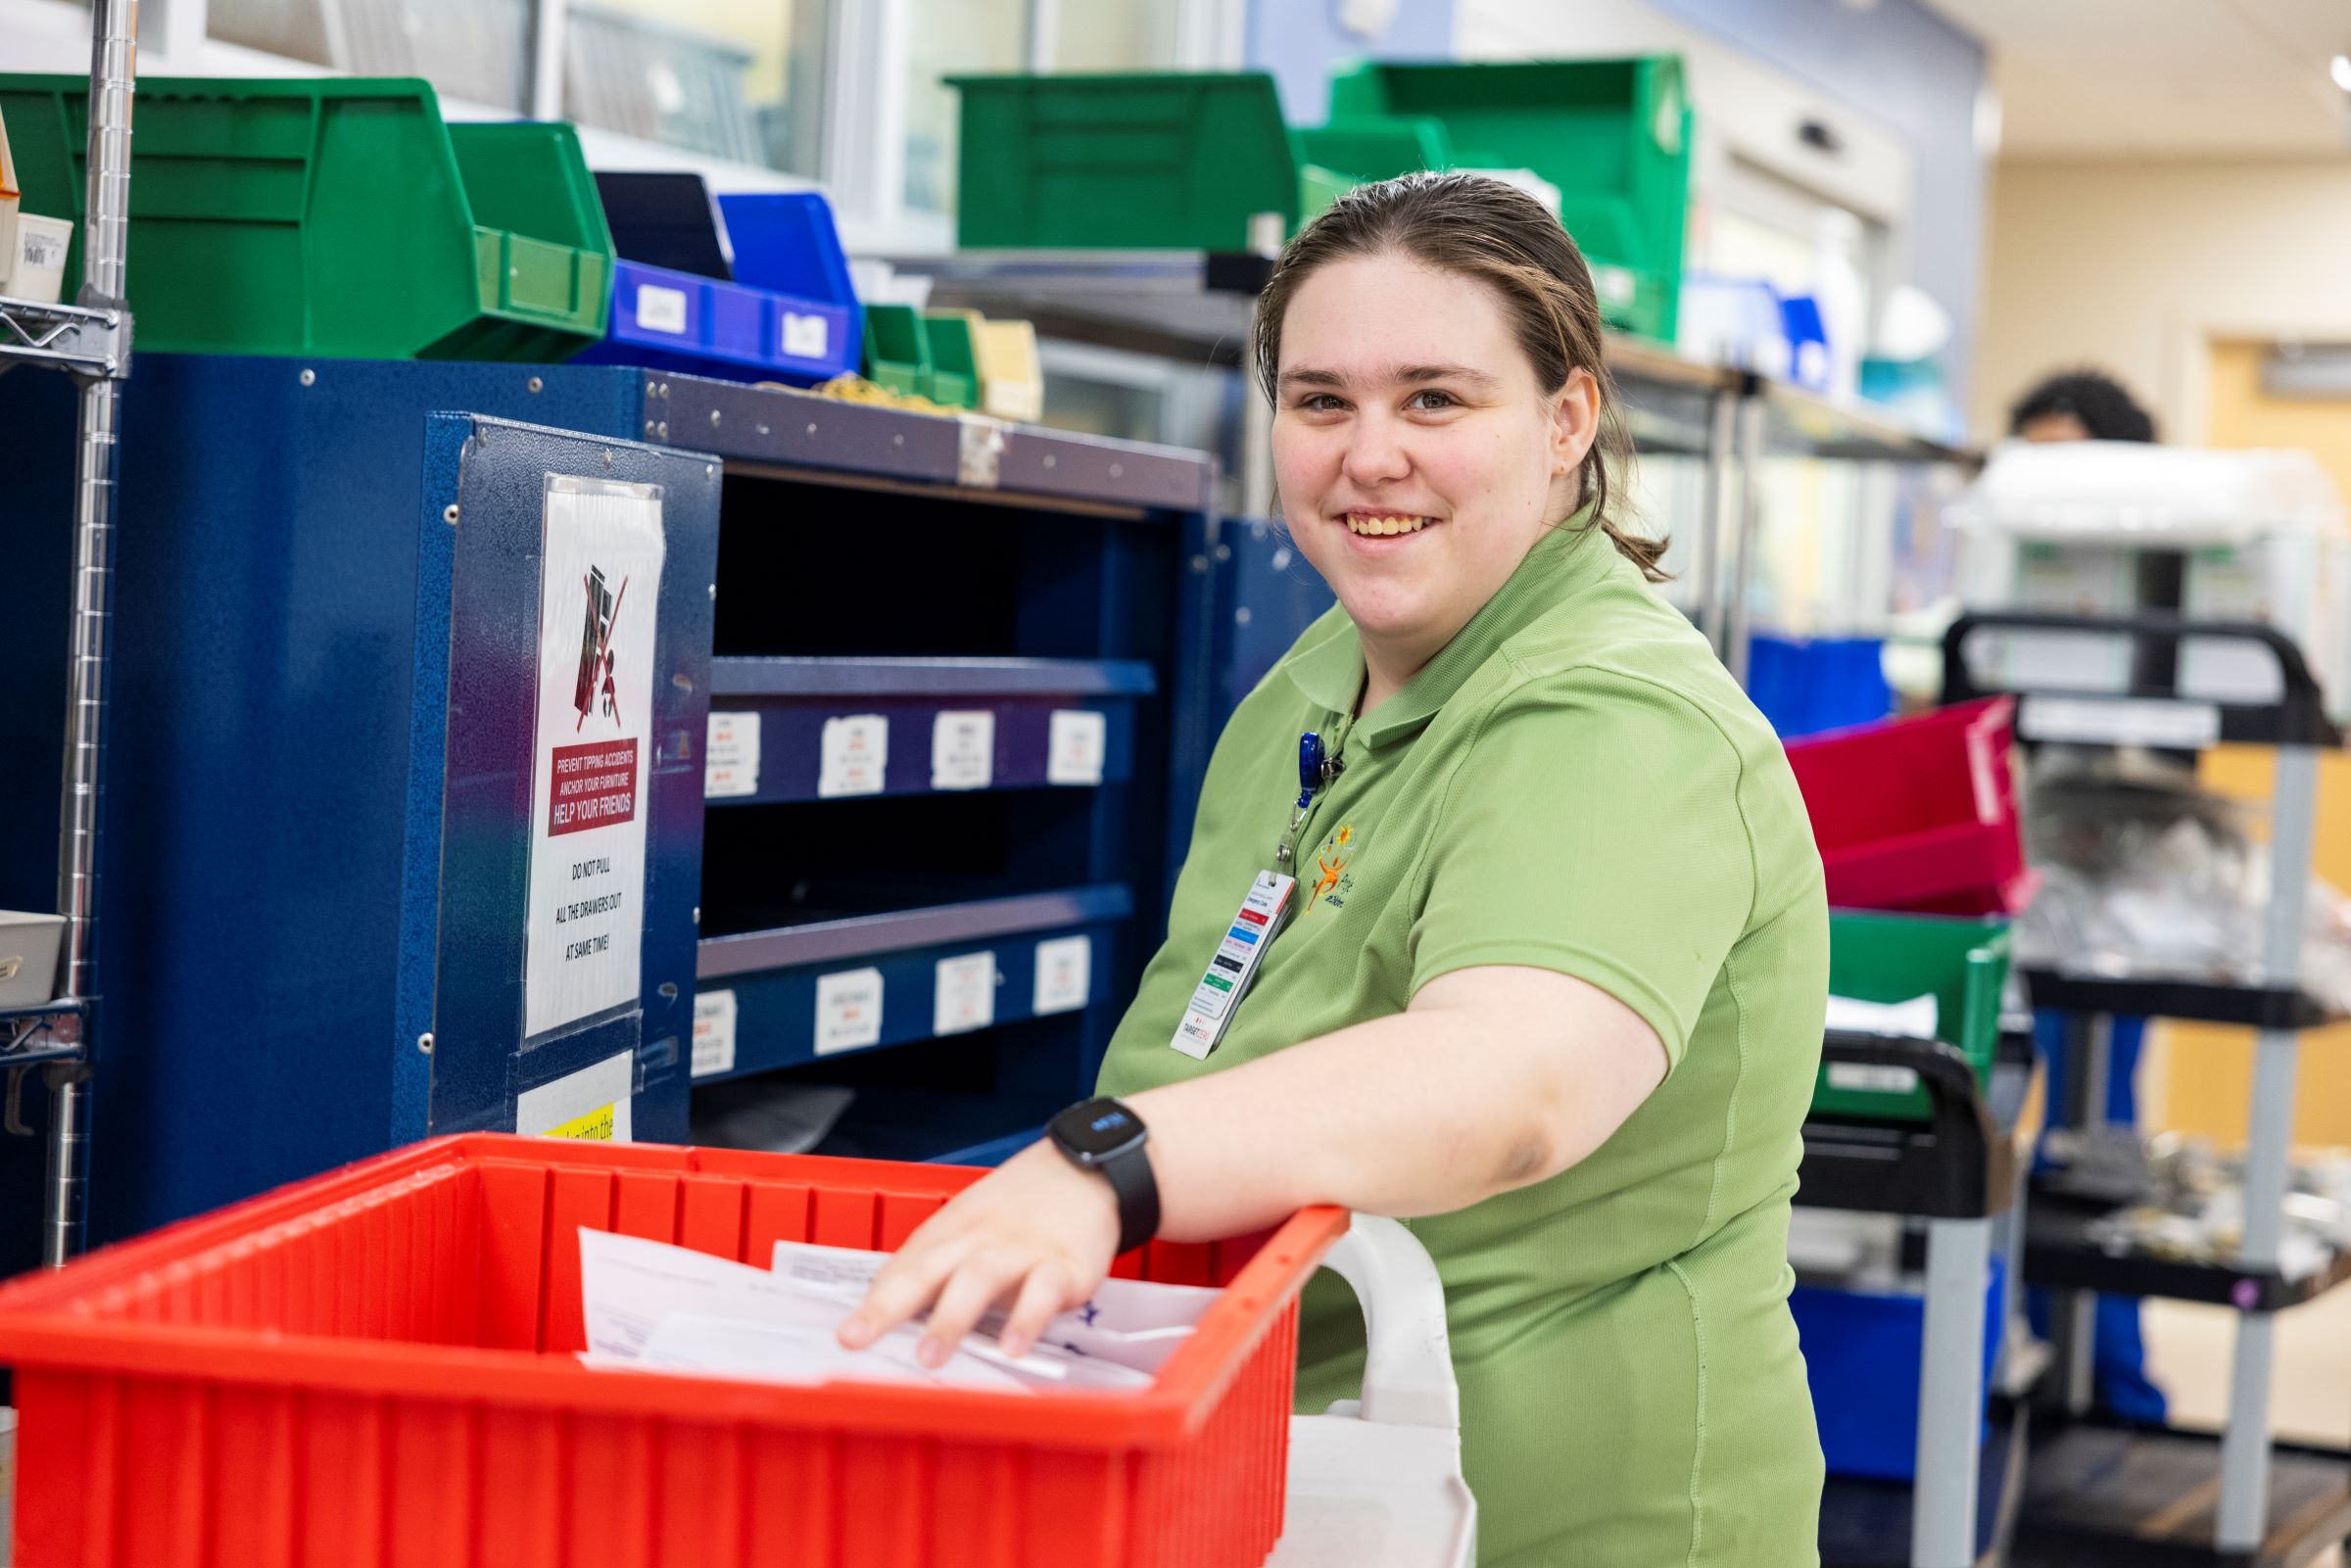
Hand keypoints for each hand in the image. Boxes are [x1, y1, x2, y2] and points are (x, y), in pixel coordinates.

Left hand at [836, 1141, 1121, 1365]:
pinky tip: (1013, 1347)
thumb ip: (940, 1272)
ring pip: (978, 1278)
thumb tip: (899, 1325)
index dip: (872, 1304)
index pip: (902, 1270)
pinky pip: (1042, 1291)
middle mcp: (977, 1241)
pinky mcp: (1064, 1265)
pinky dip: (1026, 1318)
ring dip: (951, 1318)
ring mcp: (1019, 1251)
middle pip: (927, 1269)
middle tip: (861, 1339)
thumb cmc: (1021, 1210)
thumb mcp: (972, 1228)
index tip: (846, 1336)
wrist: (1086, 1169)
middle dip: (889, 1306)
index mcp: (948, 1235)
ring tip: (929, 1358)